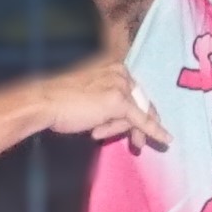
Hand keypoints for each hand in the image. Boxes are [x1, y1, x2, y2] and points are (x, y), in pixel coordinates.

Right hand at [45, 55, 166, 148]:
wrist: (45, 102)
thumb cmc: (61, 101)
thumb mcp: (90, 99)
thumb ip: (108, 104)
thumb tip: (123, 123)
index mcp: (114, 67)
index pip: (134, 91)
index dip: (138, 111)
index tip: (138, 127)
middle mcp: (121, 72)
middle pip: (139, 102)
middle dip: (139, 124)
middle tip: (139, 144)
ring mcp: (121, 86)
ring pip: (135, 114)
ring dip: (121, 129)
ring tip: (96, 132)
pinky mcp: (119, 102)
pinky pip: (142, 120)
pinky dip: (155, 131)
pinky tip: (166, 139)